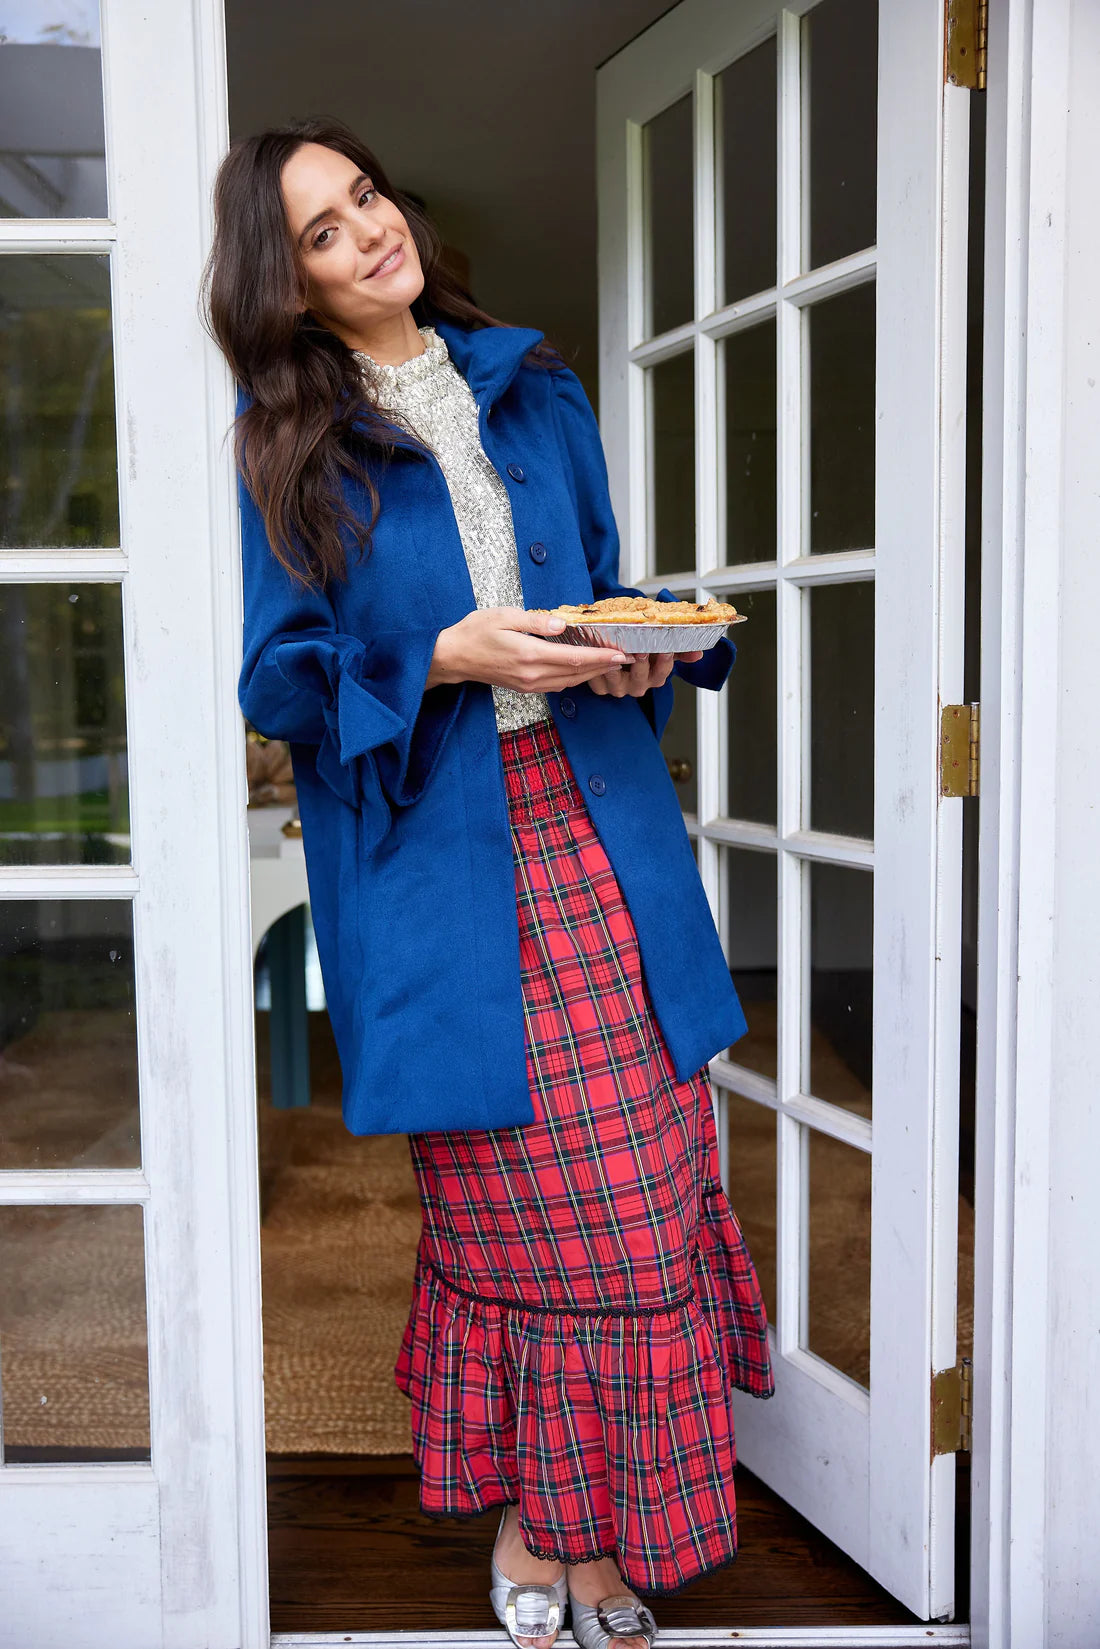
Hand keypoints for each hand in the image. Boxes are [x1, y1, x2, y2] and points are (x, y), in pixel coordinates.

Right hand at [427, 607, 631, 692]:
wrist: (454, 657)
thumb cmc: (475, 632)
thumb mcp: (505, 616)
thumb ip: (536, 622)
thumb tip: (561, 624)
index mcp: (530, 655)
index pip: (575, 658)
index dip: (601, 657)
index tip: (621, 653)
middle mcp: (533, 675)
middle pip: (578, 673)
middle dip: (604, 666)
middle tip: (627, 658)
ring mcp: (530, 685)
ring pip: (570, 682)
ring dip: (592, 673)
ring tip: (611, 663)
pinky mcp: (526, 687)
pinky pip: (558, 684)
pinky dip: (575, 677)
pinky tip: (584, 668)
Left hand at [588, 650, 703, 697]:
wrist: (619, 647)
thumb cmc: (641, 647)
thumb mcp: (661, 647)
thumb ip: (680, 649)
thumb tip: (699, 653)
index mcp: (654, 677)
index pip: (663, 673)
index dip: (665, 662)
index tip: (667, 649)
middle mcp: (638, 686)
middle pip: (641, 678)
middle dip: (641, 664)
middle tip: (641, 649)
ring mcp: (619, 688)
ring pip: (618, 682)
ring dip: (616, 669)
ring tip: (616, 654)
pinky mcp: (601, 688)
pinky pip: (598, 684)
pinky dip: (597, 673)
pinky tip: (597, 660)